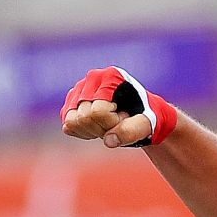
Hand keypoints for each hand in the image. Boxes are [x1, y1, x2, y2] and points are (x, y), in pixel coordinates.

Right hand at [60, 67, 176, 147]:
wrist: (144, 117)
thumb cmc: (148, 117)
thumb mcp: (147, 124)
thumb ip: (132, 130)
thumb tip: (109, 140)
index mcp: (112, 76)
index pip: (98, 111)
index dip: (112, 123)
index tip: (126, 116)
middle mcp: (93, 78)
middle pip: (84, 117)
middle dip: (103, 128)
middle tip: (119, 121)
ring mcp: (79, 89)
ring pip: (72, 122)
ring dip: (93, 131)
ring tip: (110, 123)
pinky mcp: (71, 103)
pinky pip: (68, 127)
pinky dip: (84, 133)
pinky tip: (100, 126)